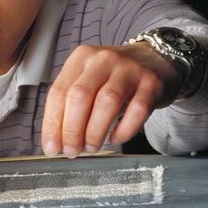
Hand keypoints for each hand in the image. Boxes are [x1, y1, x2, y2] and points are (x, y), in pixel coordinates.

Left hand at [41, 43, 180, 156]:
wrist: (155, 59)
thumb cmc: (115, 76)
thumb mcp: (89, 78)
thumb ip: (72, 103)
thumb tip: (57, 140)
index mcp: (82, 58)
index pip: (59, 92)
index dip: (52, 123)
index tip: (51, 146)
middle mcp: (104, 60)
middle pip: (80, 96)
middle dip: (72, 129)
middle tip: (71, 150)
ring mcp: (129, 69)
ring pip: (107, 102)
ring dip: (95, 132)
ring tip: (91, 147)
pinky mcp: (151, 83)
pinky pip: (137, 110)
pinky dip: (123, 130)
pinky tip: (115, 139)